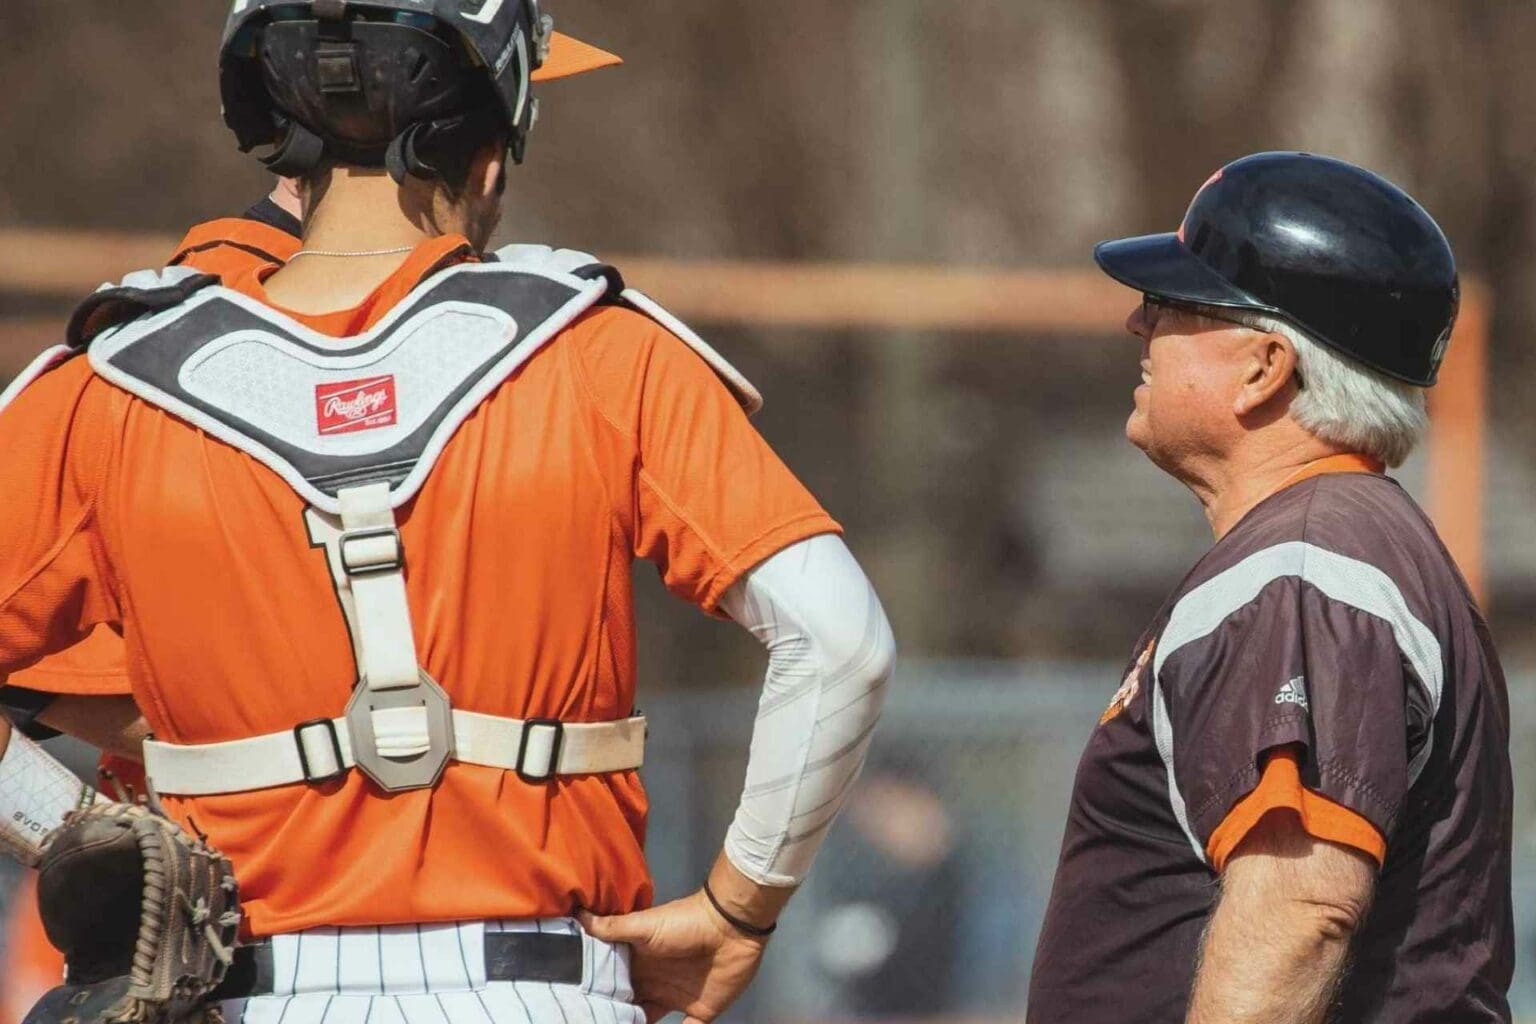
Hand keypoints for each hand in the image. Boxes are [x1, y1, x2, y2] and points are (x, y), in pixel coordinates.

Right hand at [578, 889, 770, 1022]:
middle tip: (588, 1020)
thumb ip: (612, 928)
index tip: (574, 1004)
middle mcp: (652, 983)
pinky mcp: (700, 1013)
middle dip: (612, 1014)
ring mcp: (675, 998)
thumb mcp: (644, 925)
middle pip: (627, 1006)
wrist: (731, 927)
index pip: (611, 984)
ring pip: (647, 1022)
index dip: (596, 995)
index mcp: (638, 963)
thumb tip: (577, 915)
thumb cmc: (683, 924)